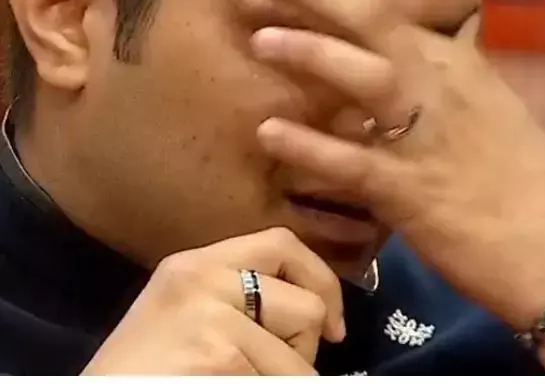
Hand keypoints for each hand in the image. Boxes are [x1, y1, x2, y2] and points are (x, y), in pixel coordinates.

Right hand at [83, 228, 344, 374]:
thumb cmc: (142, 371)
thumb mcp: (186, 313)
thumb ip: (240, 297)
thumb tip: (320, 311)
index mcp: (195, 263)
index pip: (283, 243)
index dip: (322, 282)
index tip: (333, 326)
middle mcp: (203, 278)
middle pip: (308, 306)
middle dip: (303, 348)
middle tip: (272, 371)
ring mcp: (210, 317)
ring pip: (300, 359)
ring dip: (284, 380)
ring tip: (236, 381)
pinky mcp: (216, 356)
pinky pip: (278, 382)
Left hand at [241, 0, 544, 331]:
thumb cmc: (530, 182)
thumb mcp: (492, 112)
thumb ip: (448, 83)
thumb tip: (419, 56)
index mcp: (459, 65)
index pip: (383, 12)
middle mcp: (440, 85)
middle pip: (368, 22)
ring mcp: (425, 134)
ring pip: (360, 77)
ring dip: (307, 53)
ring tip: (258, 41)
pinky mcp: (409, 189)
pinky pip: (349, 161)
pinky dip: (307, 146)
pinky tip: (268, 132)